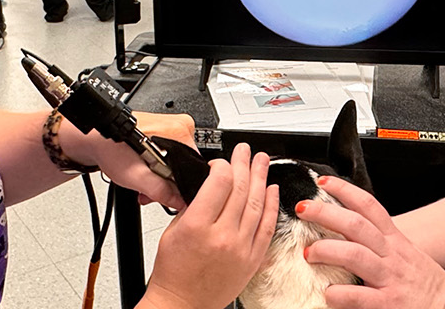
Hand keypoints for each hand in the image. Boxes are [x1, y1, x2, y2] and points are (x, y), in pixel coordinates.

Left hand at [62, 112, 194, 208]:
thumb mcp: (137, 178)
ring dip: (162, 177)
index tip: (164, 195)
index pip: (194, 169)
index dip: (179, 188)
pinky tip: (145, 170)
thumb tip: (180, 202)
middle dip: (168, 183)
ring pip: (177, 161)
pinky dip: (159, 165)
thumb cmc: (109, 148)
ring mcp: (171, 124)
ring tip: (143, 182)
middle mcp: (179, 124)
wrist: (93, 137)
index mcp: (180, 132)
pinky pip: (170, 153)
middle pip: (185, 165)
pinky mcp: (164, 128)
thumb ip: (162, 192)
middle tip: (148, 192)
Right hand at [141, 143, 278, 308]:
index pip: (219, 182)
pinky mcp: (253, 259)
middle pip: (240, 189)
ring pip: (257, 204)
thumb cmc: (173, 272)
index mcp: (197, 226)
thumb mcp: (172, 232)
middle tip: (245, 151)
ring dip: (261, 178)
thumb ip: (192, 206)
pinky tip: (271, 189)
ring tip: (262, 161)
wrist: (182, 304)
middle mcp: (222, 236)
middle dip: (244, 164)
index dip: (222, 165)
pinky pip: (267, 226)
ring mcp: (241, 248)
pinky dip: (271, 205)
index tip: (220, 162)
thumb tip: (209, 185)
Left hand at [301, 177, 444, 308]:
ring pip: (354, 255)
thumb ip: (385, 246)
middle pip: (356, 225)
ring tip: (309, 253)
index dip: (346, 191)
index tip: (324, 183)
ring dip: (326, 250)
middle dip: (326, 213)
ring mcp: (390, 280)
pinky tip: (328, 293)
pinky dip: (337, 293)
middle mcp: (392, 257)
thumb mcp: (411, 257)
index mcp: (397, 243)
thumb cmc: (431, 290)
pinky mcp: (387, 304)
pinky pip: (356, 296)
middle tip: (304, 209)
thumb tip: (354, 237)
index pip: (370, 207)